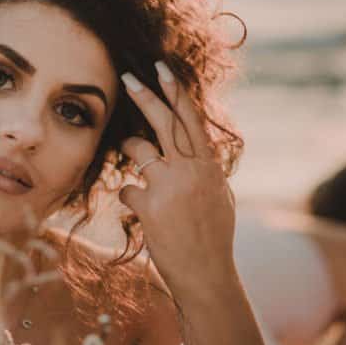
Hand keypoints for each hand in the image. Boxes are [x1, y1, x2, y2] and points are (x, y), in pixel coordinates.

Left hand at [118, 62, 235, 301]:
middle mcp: (192, 171)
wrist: (207, 276)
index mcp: (210, 166)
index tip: (162, 68)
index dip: (176, 92)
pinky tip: (138, 211)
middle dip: (145, 95)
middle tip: (127, 76)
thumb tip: (196, 149)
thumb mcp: (219, 197)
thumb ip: (205, 170)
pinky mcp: (151, 205)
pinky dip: (128, 197)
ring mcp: (171, 186)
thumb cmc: (212, 238)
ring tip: (131, 157)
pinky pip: (126, 188)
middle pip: (164, 122)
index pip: (192, 120)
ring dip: (129, 150)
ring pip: (138, 149)